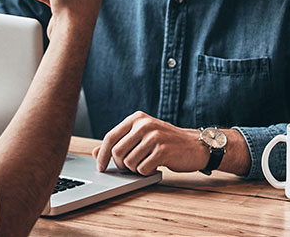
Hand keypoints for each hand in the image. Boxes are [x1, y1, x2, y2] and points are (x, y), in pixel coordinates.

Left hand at [91, 111, 208, 174]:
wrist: (195, 145)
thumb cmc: (165, 141)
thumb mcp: (141, 136)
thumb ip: (120, 142)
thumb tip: (94, 153)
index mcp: (136, 118)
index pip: (110, 137)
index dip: (102, 154)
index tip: (100, 166)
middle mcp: (144, 125)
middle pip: (117, 151)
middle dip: (119, 164)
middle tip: (127, 168)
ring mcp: (154, 137)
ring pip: (129, 162)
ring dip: (134, 169)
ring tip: (144, 164)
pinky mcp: (163, 151)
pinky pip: (142, 169)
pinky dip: (145, 172)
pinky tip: (153, 167)